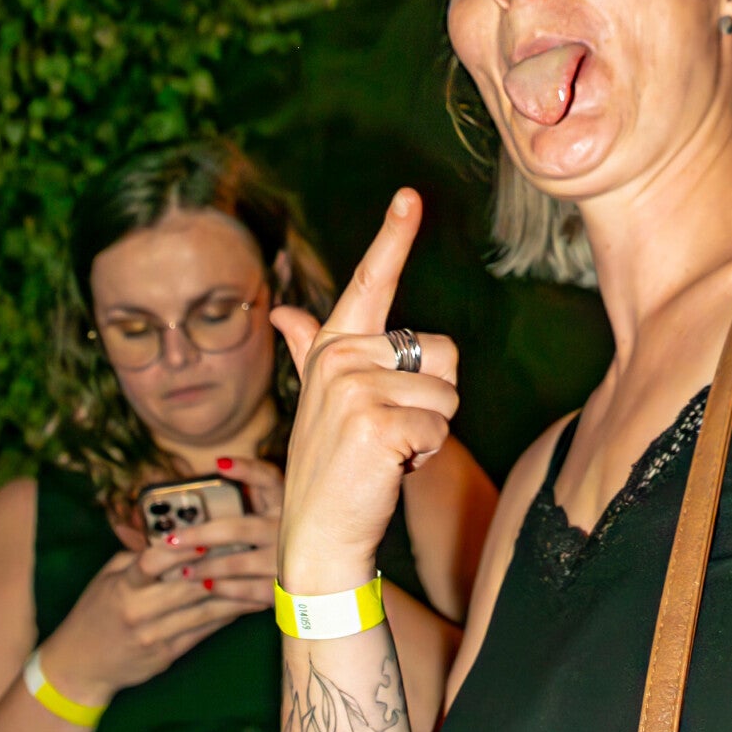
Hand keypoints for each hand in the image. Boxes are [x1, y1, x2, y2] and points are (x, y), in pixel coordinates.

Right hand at [38, 526, 271, 704]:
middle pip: (187, 586)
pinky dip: (228, 616)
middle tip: (252, 552)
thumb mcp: (107, 580)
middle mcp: (138, 611)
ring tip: (262, 579)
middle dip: (221, 569)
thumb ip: (136, 558)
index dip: (179, 550)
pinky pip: (204, 631)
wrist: (80, 666)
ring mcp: (155, 635)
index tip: (206, 537)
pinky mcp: (168, 654)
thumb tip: (173, 535)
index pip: (150, 562)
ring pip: (203, 610)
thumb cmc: (96, 614)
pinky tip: (249, 604)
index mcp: (122, 587)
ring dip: (236, 594)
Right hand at [271, 189, 459, 593]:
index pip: (369, 282)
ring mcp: (355, 389)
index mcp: (333, 347)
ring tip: (387, 452)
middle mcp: (339, 358)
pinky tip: (389, 468)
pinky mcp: (375, 422)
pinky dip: (425, 455)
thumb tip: (284, 312)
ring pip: (447, 394)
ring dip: (430, 431)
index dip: (392, 237)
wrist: (319, 534)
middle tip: (390, 433)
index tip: (409, 197)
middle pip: (442, 353)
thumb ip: (309, 350)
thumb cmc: (333, 467)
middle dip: (432, 400)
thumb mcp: (321, 402)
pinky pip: (439, 426)